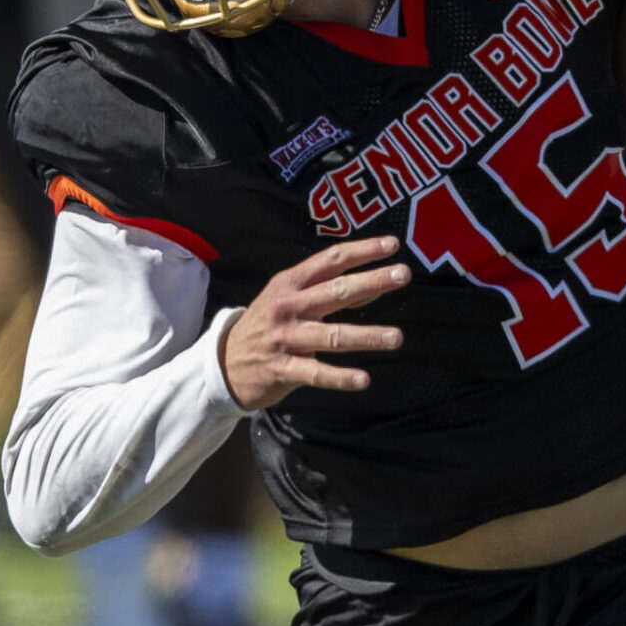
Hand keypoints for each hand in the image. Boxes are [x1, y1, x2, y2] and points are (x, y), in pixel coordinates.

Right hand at [222, 236, 408, 410]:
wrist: (223, 363)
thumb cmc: (268, 326)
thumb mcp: (288, 299)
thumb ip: (327, 292)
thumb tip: (374, 285)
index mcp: (290, 283)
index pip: (330, 261)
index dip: (361, 251)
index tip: (391, 245)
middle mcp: (288, 307)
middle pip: (335, 291)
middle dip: (371, 282)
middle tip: (403, 275)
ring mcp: (284, 338)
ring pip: (331, 335)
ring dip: (366, 336)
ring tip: (396, 337)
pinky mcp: (282, 369)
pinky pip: (316, 373)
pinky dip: (341, 377)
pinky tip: (363, 380)